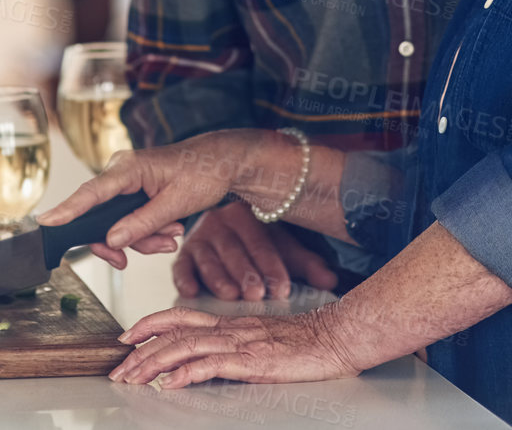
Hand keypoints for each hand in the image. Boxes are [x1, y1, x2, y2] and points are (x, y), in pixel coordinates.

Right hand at [37, 130, 263, 267]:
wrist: (221, 163)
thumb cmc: (202, 173)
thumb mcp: (176, 204)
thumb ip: (142, 223)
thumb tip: (111, 239)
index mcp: (128, 167)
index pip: (91, 192)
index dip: (67, 210)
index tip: (46, 222)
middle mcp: (120, 172)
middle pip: (100, 217)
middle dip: (125, 239)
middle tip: (147, 251)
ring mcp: (125, 183)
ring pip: (115, 224)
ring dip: (142, 238)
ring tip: (171, 237)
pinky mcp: (132, 193)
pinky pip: (126, 220)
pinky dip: (145, 232)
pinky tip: (167, 232)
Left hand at [109, 305, 367, 387]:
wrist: (338, 336)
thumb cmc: (306, 342)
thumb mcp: (263, 340)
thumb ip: (236, 346)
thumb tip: (207, 361)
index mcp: (231, 323)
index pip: (181, 317)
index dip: (150, 324)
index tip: (126, 338)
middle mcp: (230, 328)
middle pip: (174, 333)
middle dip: (141, 351)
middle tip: (117, 369)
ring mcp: (240, 343)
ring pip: (185, 347)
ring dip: (153, 363)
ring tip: (132, 378)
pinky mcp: (253, 361)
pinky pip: (211, 365)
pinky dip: (186, 374)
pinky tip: (170, 384)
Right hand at [171, 200, 339, 300]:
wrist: (228, 239)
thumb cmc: (260, 250)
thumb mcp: (285, 253)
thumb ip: (308, 266)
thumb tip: (330, 280)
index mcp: (246, 215)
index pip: (261, 241)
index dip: (272, 266)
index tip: (283, 289)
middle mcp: (219, 222)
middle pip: (233, 249)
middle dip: (246, 273)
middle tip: (256, 294)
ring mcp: (198, 238)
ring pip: (208, 259)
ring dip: (219, 278)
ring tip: (231, 296)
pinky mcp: (182, 256)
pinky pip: (181, 268)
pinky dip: (185, 280)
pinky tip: (192, 293)